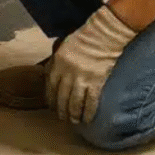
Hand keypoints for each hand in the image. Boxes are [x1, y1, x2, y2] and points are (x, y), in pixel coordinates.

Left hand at [45, 5, 137, 123]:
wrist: (104, 33)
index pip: (50, 86)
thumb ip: (56, 62)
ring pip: (75, 103)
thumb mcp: (63, 47)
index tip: (51, 106)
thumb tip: (50, 75)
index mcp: (57, 63)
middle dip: (61, 110)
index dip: (51, 99)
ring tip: (74, 121)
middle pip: (61, 97)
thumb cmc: (84, 37)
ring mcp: (82, 78)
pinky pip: (91, 102)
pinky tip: (88, 119)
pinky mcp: (97, 82)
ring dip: (73, 114)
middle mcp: (67, 72)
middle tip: (62, 117)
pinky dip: (89, 112)